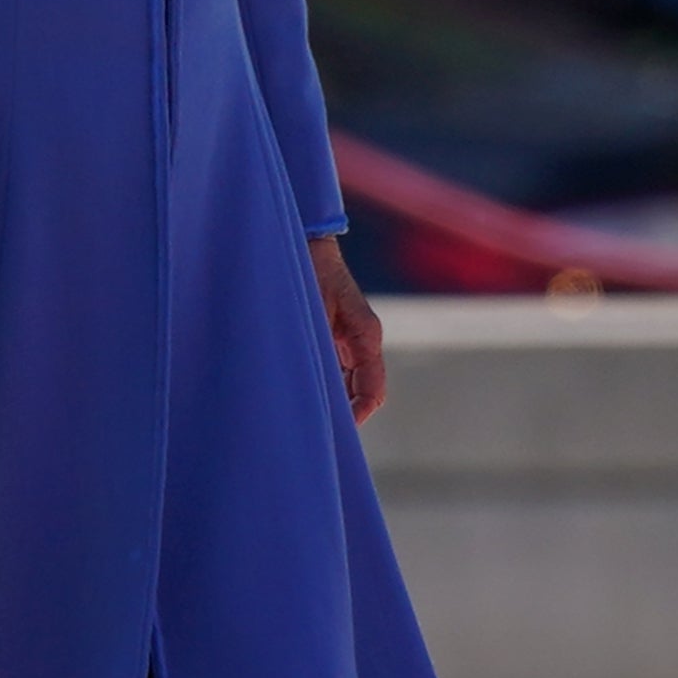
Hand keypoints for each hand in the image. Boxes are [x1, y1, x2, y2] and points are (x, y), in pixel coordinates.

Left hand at [309, 236, 384, 423]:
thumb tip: (319, 387)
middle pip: (363, 391)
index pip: (372, 391)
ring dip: (336, 399)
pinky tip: (305, 391)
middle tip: (318, 432)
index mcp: (366, 335)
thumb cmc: (308, 272)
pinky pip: (340, 369)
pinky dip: (329, 385)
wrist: (305, 243)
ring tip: (308, 415)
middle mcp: (364, 340)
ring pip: (351, 383)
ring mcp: (352, 338)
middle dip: (345, 413)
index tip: (338, 434)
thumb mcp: (312, 313)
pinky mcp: (339, 335)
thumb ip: (319, 348)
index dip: (358, 415)